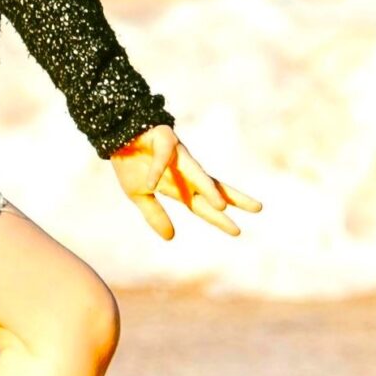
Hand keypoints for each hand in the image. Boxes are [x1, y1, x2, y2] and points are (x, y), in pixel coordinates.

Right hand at [110, 124, 260, 239]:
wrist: (117, 137)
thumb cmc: (132, 165)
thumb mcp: (140, 195)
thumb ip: (156, 215)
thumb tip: (171, 237)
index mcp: (180, 186)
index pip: (203, 205)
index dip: (219, 218)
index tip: (237, 232)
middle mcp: (185, 171)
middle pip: (213, 187)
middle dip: (233, 198)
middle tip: (258, 209)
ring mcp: (177, 155)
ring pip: (197, 172)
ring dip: (208, 189)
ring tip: (221, 205)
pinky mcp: (164, 140)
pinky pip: (162, 158)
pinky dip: (156, 170)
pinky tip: (152, 183)